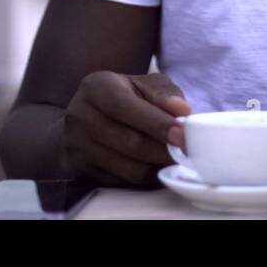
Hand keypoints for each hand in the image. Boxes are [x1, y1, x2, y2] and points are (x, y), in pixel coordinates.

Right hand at [63, 71, 191, 186]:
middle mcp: (81, 116)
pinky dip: (146, 177)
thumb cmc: (122, 97)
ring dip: (158, 166)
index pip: (126, 107)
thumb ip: (164, 93)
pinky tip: (157, 167)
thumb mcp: (142, 84)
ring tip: (176, 160)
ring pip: (128, 168)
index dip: (157, 124)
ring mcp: (78, 146)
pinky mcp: (82, 170)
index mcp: (96, 88)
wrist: (84, 118)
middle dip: (164, 150)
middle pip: (129, 142)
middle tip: (188, 153)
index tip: (183, 136)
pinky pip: (123, 182)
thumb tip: (182, 111)